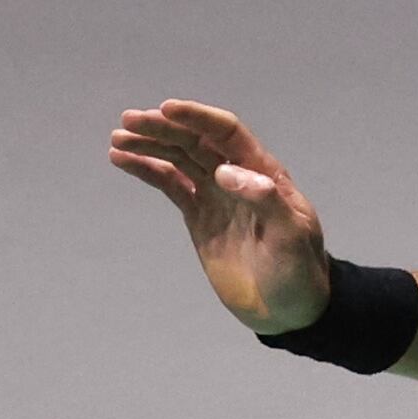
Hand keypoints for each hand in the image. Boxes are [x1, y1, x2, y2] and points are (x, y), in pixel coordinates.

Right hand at [106, 97, 333, 332]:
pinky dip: (147, 170)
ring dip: (149, 145)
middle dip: (163, 128)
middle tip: (128, 122)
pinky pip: (170, 184)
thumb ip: (265, 201)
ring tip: (118, 140)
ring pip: (179, 159)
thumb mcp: (291, 236)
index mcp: (263, 173)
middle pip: (196, 141)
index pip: (227, 133)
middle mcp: (237, 176)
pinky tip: (122, 160)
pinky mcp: (199, 215)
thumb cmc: (299, 271)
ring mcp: (216, 195)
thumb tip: (226, 171)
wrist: (288, 309)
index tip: (166, 109)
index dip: (198, 118)